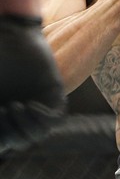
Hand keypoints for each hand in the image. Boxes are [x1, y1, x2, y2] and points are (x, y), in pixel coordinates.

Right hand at [0, 15, 65, 152]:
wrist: (10, 34)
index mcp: (3, 113)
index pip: (3, 143)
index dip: (0, 142)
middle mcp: (20, 112)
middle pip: (19, 142)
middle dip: (8, 134)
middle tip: (3, 110)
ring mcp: (37, 103)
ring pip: (38, 134)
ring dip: (25, 128)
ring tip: (15, 106)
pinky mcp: (54, 92)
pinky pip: (55, 119)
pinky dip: (42, 118)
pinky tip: (29, 105)